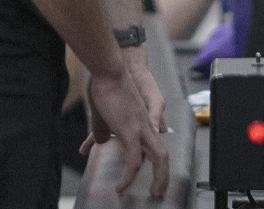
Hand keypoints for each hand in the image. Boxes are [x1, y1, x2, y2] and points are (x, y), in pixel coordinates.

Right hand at [84, 65, 170, 198]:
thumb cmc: (106, 87)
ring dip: (157, 178)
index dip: (153, 161)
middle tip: (159, 191)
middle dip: (163, 175)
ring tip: (152, 193)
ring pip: (157, 159)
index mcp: (140, 122)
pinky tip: (122, 185)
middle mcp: (145, 126)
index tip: (150, 175)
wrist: (109, 71)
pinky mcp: (130, 132)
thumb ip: (103, 130)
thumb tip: (99, 142)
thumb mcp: (103, 114)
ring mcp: (140, 129)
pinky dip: (130, 176)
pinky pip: (134, 160)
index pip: (153, 145)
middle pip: (162, 154)